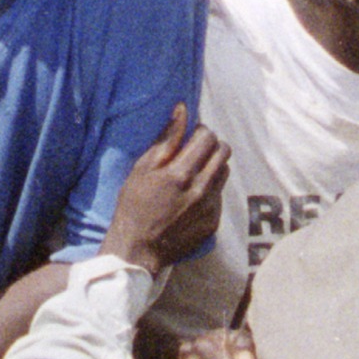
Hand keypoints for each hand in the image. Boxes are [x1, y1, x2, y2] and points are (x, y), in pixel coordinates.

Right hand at [103, 112, 228, 266]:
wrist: (138, 249)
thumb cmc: (133, 205)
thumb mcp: (142, 168)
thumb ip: (167, 139)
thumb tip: (182, 110)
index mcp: (181, 173)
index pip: (207, 137)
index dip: (200, 131)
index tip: (190, 136)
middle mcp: (200, 189)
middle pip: (223, 151)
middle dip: (211, 145)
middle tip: (195, 151)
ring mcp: (209, 207)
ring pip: (225, 172)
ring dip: (213, 166)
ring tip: (194, 173)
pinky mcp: (213, 222)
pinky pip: (220, 195)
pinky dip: (210, 189)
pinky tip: (191, 197)